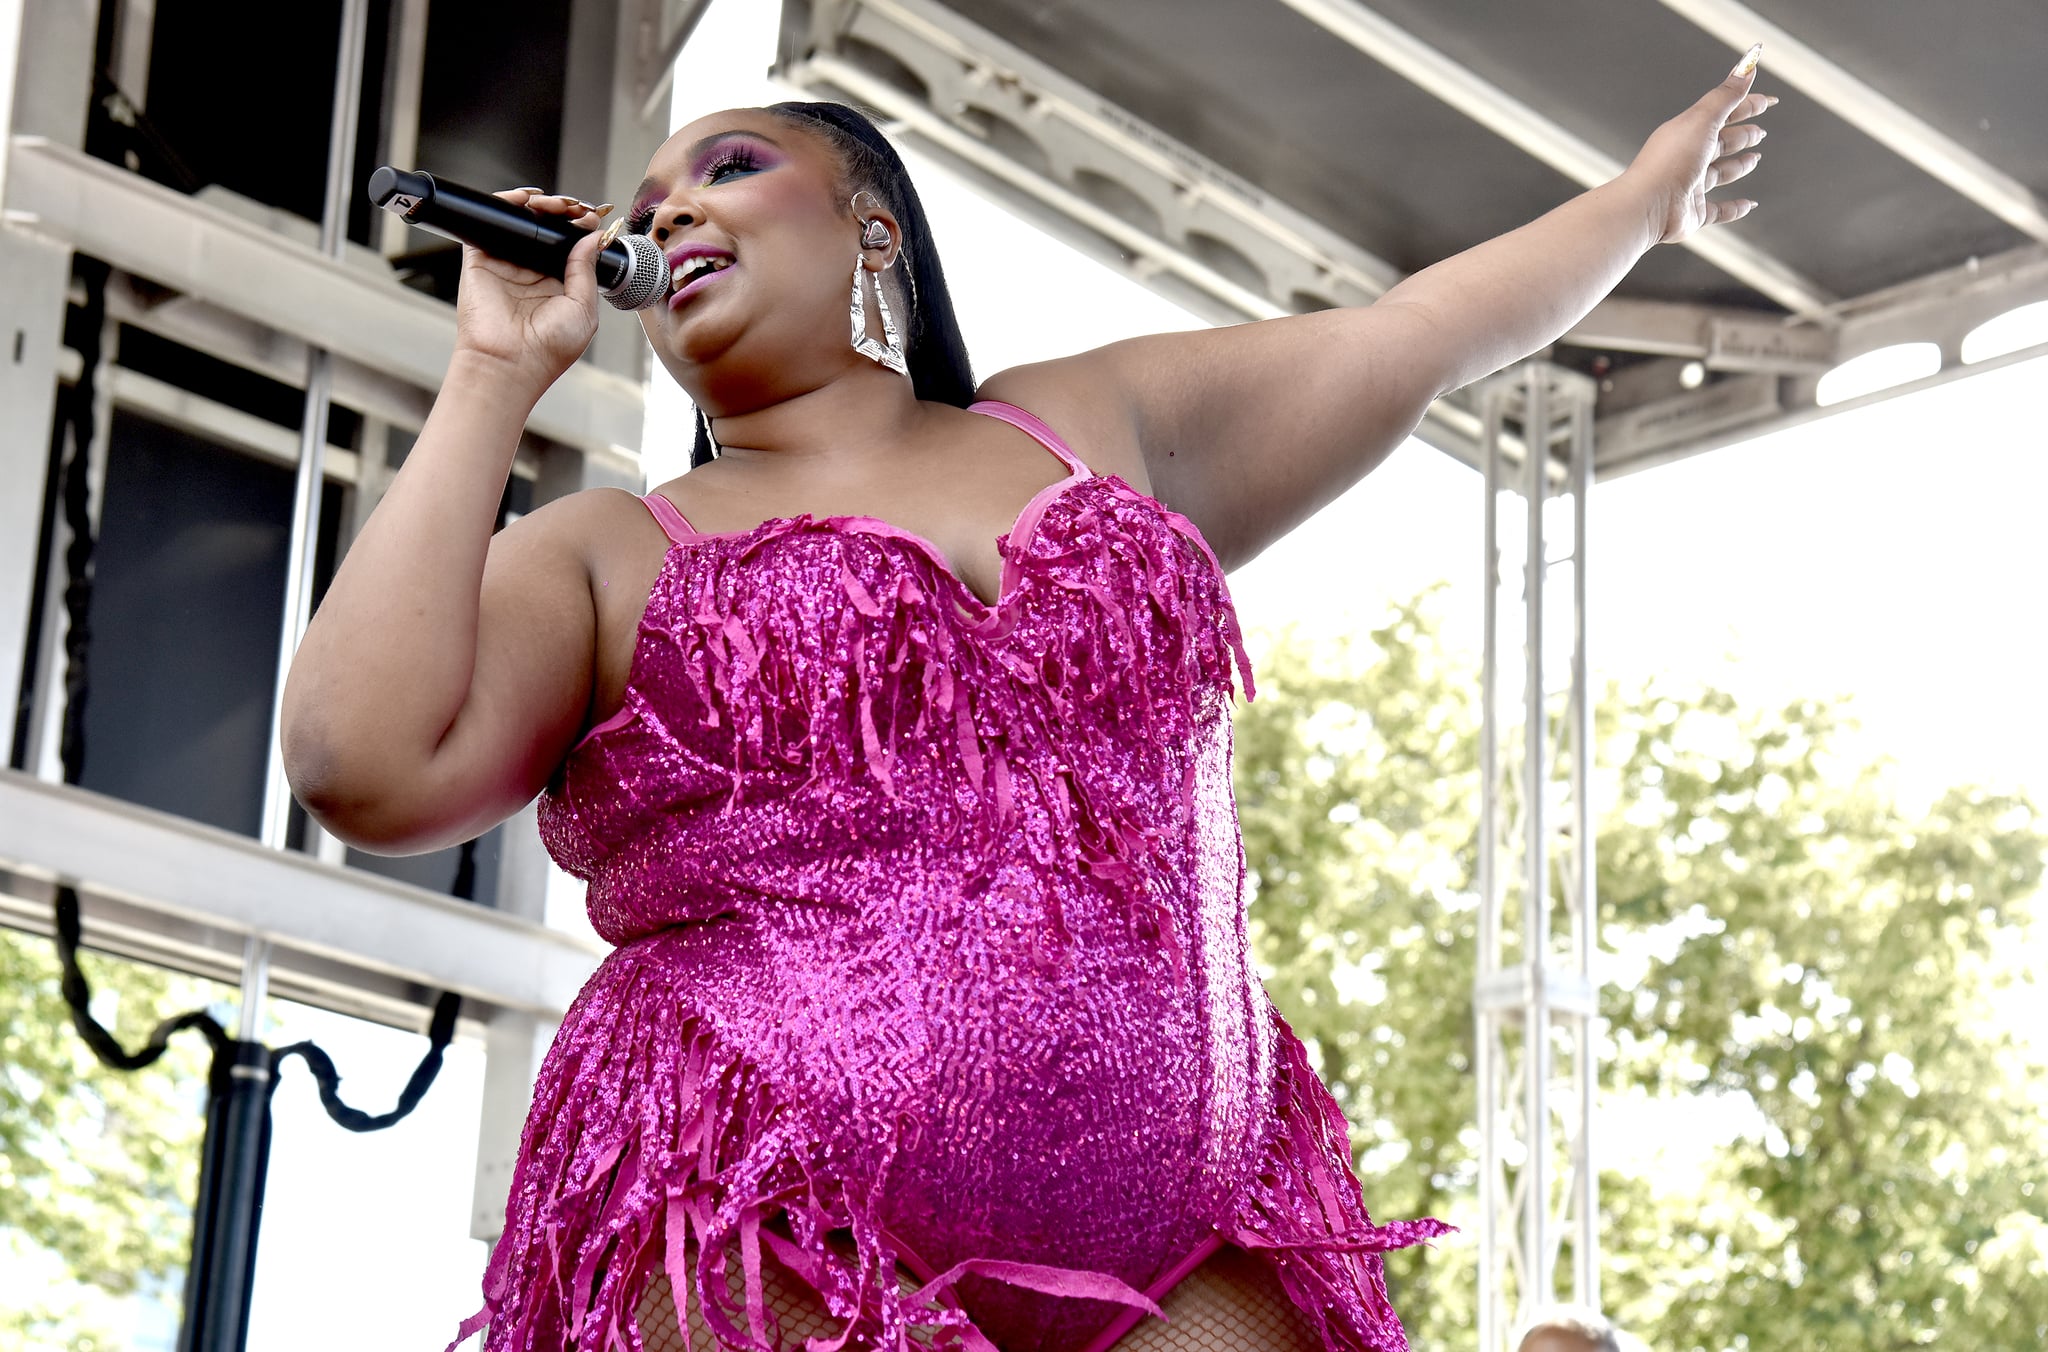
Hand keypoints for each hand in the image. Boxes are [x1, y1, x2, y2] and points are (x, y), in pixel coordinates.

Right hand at [450, 188, 608, 395]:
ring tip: (554, 204)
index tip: (593, 218)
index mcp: (559, 286)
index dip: (582, 228)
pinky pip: (492, 223)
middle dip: (563, 212)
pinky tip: (524, 199)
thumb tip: (593, 238)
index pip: (571, 247)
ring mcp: (507, 264)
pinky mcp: (481, 259)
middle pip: (548, 228)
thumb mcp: (583, 309)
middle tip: (576, 208)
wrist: (510, 363)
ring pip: (522, 221)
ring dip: (539, 204)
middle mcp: (532, 273)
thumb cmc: (548, 348)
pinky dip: (506, 204)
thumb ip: (586, 270)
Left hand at [1623, 45, 1776, 244]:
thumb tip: (1747, 66)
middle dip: (1742, 135)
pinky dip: (1734, 208)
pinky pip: (1717, 211)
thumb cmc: (1670, 161)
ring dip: (1738, 166)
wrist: (1646, 206)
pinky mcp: (1692, 214)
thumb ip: (1726, 96)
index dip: (1746, 105)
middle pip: (1720, 143)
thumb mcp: (1702, 120)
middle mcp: (1686, 158)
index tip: (1770, 101)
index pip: (1721, 113)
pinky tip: (1749, 204)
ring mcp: (1689, 187)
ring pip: (1719, 174)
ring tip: (1755, 159)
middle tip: (1760, 133)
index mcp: (1686, 132)